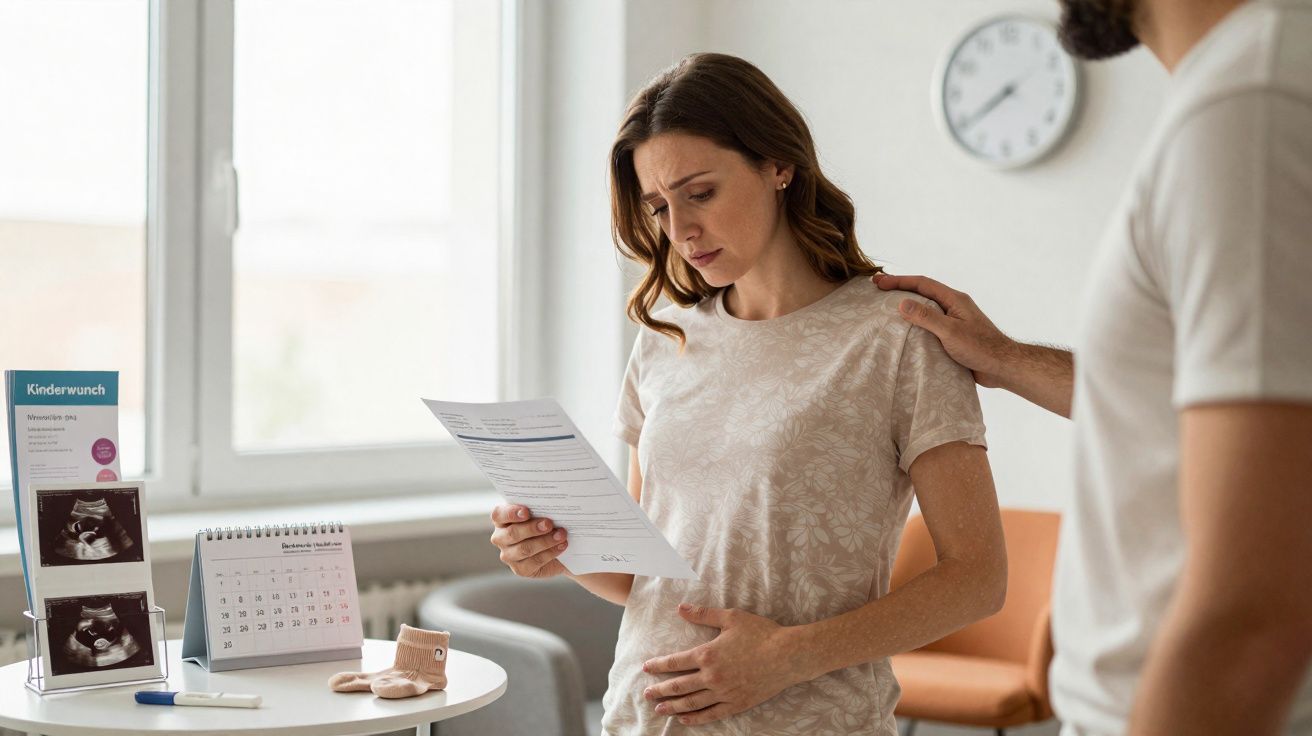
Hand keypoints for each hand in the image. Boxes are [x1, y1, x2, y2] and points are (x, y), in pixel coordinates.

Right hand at [488, 504, 568, 578]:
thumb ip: (538, 507)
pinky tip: (561, 546)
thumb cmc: (545, 523)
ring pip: (524, 549)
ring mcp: (508, 555)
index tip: (526, 511)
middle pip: (512, 533)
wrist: (557, 545)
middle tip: (548, 523)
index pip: (499, 515)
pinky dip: (550, 553)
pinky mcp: (521, 569)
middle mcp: (501, 538)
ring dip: (545, 541)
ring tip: (561, 535)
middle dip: (532, 528)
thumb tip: (551, 503)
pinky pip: (535, 561)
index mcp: (501, 520)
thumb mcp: (540, 512)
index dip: (511, 513)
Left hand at [641, 604, 807, 725]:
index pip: (675, 662)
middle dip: (660, 690)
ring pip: (692, 703)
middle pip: (679, 686)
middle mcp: (712, 676)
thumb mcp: (731, 617)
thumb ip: (703, 614)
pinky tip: (685, 720)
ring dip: (673, 707)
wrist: (788, 655)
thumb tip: (680, 608)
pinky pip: (712, 714)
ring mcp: (724, 693)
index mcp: (707, 654)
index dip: (659, 666)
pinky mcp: (737, 703)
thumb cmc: (761, 633)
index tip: (646, 668)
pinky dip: (696, 718)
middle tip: (646, 695)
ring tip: (660, 709)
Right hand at [872, 272, 1015, 387]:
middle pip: (923, 292)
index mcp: (954, 299)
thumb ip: (927, 317)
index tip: (879, 282)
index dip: (899, 281)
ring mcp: (954, 320)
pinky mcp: (954, 336)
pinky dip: (915, 323)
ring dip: (907, 305)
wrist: (1002, 367)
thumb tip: (902, 303)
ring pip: (926, 308)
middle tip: (878, 289)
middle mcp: (953, 306)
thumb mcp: (950, 332)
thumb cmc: (981, 348)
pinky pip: (930, 324)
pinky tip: (905, 331)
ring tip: (887, 307)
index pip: (922, 284)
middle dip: (900, 289)